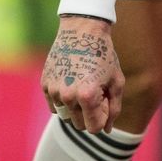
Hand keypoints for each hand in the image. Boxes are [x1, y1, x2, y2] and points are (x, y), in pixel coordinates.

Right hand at [41, 16, 123, 132]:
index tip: (104, 99)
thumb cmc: (103, 55)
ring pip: (66, 116)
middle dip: (89, 113)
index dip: (102, 116)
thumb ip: (114, 108)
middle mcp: (67, 96)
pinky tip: (71, 81)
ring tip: (82, 85)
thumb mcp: (117, 81)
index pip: (93, 128)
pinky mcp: (45, 84)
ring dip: (75, 107)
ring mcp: (54, 90)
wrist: (82, 30)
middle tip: (95, 91)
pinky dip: (63, 100)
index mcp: (87, 96)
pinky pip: (54, 106)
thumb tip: (106, 130)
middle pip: (79, 124)